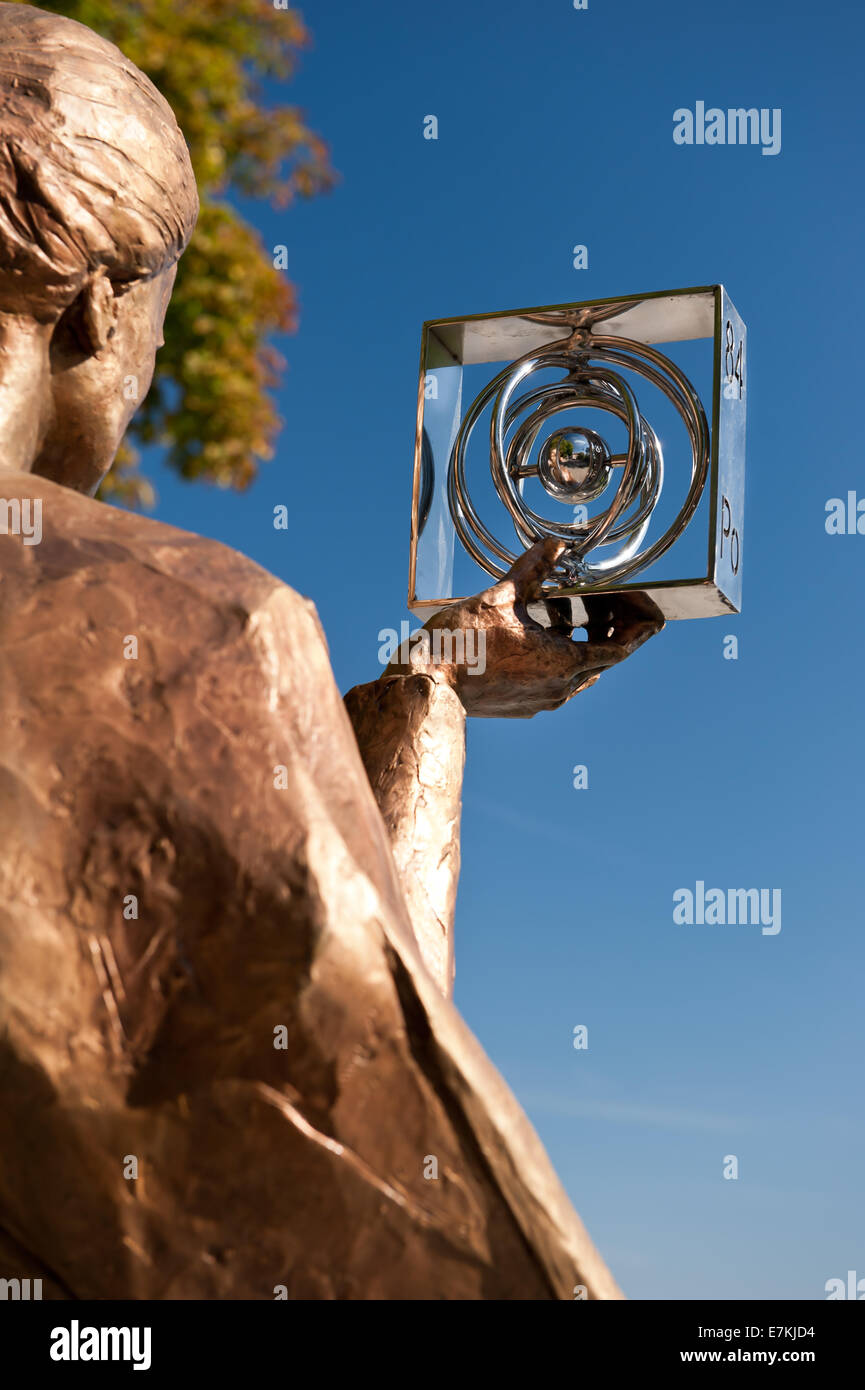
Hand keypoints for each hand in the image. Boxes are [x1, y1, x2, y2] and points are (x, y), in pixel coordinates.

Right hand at [388, 537, 663, 717]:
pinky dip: (561, 653)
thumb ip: (533, 569)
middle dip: (613, 624)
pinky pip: (558, 678)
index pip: (623, 647)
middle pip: (606, 657)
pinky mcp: (525, 705)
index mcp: (563, 664)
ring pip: (581, 668)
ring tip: (570, 609)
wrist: (426, 686)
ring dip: (584, 639)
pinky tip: (542, 630)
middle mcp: (560, 688)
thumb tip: (554, 544)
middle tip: (608, 597)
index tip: (647, 607)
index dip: (640, 623)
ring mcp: (543, 700)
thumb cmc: (461, 646)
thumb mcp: (501, 597)